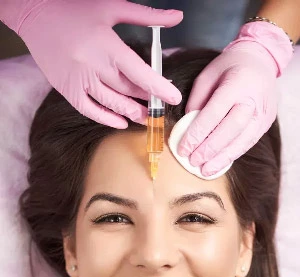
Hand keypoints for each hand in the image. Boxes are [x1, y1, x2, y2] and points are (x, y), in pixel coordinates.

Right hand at [6, 0, 182, 126]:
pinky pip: (89, 111)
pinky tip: (121, 122)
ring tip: (146, 118)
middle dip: (147, 100)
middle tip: (160, 106)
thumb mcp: (111, 8)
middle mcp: (93, 65)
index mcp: (107, 45)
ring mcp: (79, 80)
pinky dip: (106, 119)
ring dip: (131, 113)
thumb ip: (146, 16)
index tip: (174, 98)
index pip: (140, 73)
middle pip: (128, 90)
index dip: (159, 88)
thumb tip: (176, 16)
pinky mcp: (67, 90)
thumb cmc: (74, 10)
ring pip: (111, 103)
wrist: (35, 15)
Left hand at [178, 40, 278, 176]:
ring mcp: (263, 113)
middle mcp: (253, 100)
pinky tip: (218, 164)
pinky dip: (232, 155)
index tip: (183, 148)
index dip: (197, 133)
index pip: (214, 113)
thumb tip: (187, 127)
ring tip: (205, 170)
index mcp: (237, 83)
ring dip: (221, 158)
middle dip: (209, 149)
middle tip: (192, 161)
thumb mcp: (207, 75)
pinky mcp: (266, 124)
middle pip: (230, 130)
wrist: (260, 62)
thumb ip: (197, 100)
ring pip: (242, 141)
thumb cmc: (229, 68)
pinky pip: (248, 144)